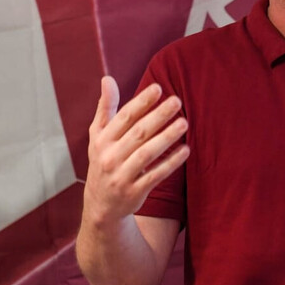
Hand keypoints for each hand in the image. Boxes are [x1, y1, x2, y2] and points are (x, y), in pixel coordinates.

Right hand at [82, 76, 189, 228]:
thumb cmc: (104, 161)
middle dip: (158, 115)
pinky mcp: (134, 192)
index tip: (159, 88)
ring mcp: (121, 176)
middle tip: (177, 101)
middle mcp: (110, 157)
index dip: (141, 102)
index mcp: (102, 140)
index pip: (124, 117)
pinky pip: (155, 175)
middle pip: (138, 133)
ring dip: (167, 137)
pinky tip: (185, 149)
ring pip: (147, 153)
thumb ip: (105, 107)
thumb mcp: (99, 135)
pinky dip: (170, 163)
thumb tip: (107, 79)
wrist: (101, 205)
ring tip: (184, 123)